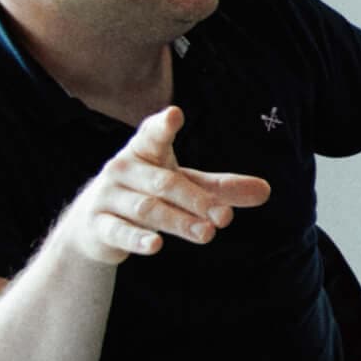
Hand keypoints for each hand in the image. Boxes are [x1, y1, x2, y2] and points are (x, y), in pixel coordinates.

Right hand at [61, 106, 270, 266]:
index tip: (175, 114)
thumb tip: (266, 191)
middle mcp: (123, 169)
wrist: (94, 225)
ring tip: (207, 234)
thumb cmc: (148, 194)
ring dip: (179, 222)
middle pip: (164, 183)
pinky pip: (119, 232)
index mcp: (144, 152)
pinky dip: (137, 239)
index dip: (163, 126)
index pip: (152, 135)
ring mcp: (107, 197)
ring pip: (147, 209)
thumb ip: (222, 189)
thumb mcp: (184, 187)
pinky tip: (155, 246)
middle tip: (225, 218)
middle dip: (197, 200)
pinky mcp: (98, 225)